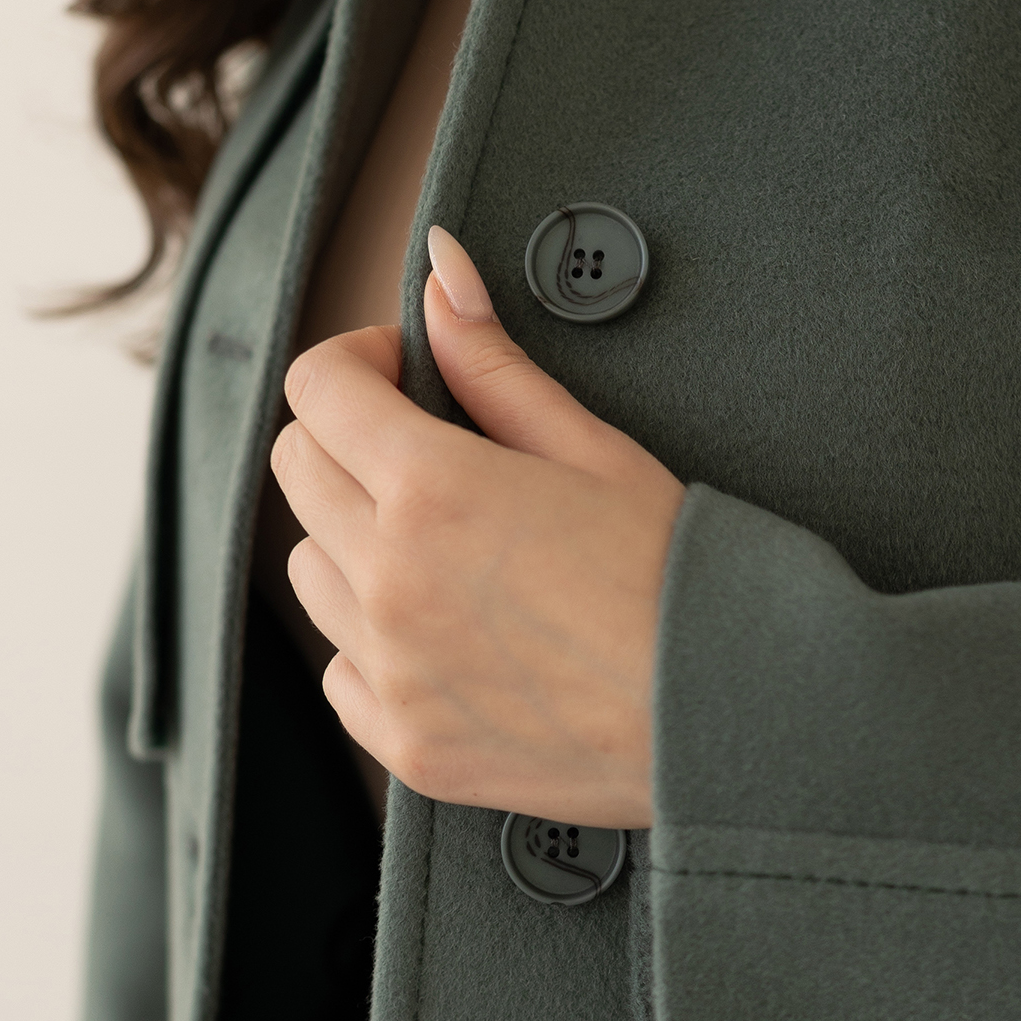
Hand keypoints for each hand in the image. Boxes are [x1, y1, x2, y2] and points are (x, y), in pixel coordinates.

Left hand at [271, 227, 685, 825]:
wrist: (724, 718)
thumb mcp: (595, 451)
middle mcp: (389, 580)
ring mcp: (391, 668)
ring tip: (445, 548)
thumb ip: (496, 365)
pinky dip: (372, 643)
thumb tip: (444, 278)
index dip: (357, 361)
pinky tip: (447, 632)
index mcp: (433, 490)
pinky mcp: (406, 741)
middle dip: (347, 438)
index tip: (400, 372)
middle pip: (295, 469)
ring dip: (353, 540)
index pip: (318, 389)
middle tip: (424, 448)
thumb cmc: (679, 584)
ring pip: (307, 569)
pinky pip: (340, 669)